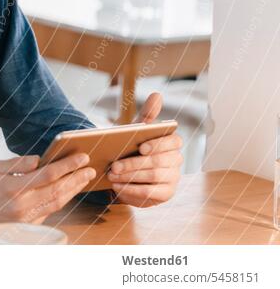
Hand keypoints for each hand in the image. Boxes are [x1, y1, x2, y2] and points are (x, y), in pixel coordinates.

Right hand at [0, 152, 95, 229]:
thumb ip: (18, 163)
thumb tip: (40, 159)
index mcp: (13, 188)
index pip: (47, 175)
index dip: (67, 166)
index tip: (81, 157)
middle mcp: (22, 205)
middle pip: (57, 190)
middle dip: (76, 178)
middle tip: (90, 168)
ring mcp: (26, 218)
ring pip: (57, 203)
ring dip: (74, 190)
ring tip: (85, 178)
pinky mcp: (28, 225)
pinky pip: (50, 211)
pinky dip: (62, 200)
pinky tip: (70, 190)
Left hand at [108, 92, 182, 206]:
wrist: (129, 172)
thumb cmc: (134, 147)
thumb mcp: (138, 131)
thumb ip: (147, 115)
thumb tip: (157, 94)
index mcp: (172, 143)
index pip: (174, 141)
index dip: (159, 144)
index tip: (141, 147)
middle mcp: (176, 161)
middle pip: (159, 162)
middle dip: (135, 164)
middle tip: (114, 165)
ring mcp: (173, 178)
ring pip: (154, 178)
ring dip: (130, 177)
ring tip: (112, 175)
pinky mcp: (166, 194)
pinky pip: (150, 194)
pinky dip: (132, 190)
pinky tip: (117, 186)